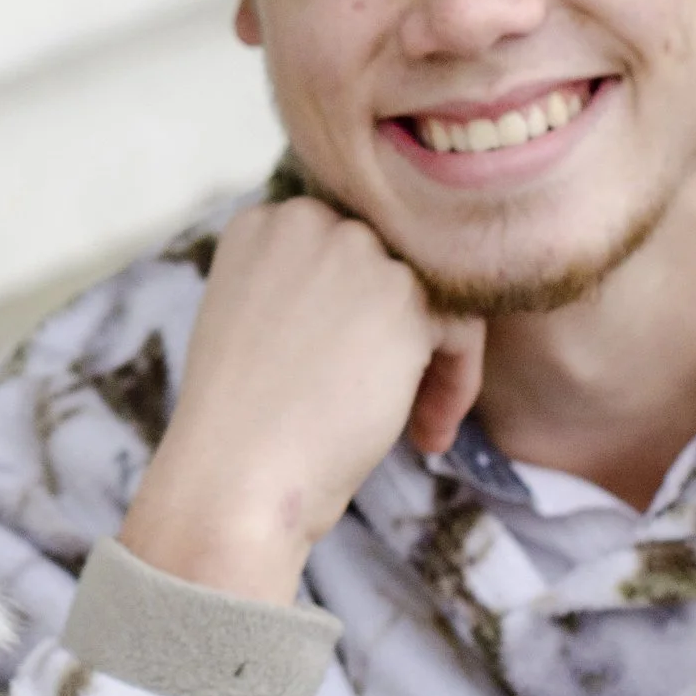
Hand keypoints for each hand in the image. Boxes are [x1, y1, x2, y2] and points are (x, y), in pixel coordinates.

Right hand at [116, 197, 484, 602]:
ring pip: (433, 296)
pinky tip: (427, 437)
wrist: (233, 476)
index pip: (345, 246)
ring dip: (432, 365)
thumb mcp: (257, 324)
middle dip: (401, 333)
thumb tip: (385, 294)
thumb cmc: (241, 424)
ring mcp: (354, 250)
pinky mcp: (402, 295)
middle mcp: (306, 219)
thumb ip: (308, 288)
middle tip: (391, 403)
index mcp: (262, 224)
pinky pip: (462, 328)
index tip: (350, 370)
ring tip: (416, 428)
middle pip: (392, 263)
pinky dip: (457, 383)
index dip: (359, 311)